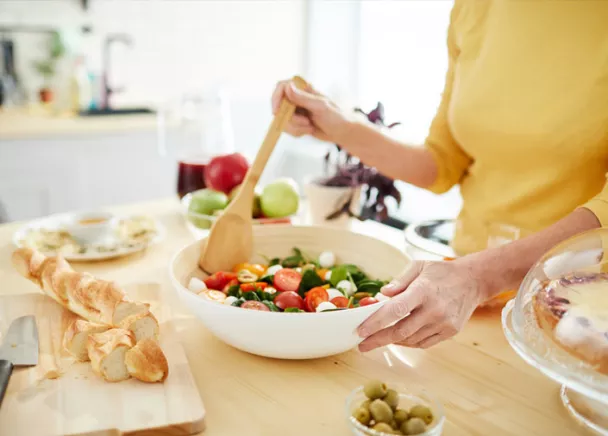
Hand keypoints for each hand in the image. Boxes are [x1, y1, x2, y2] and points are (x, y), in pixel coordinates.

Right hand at [271, 79, 351, 143]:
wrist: (343, 132)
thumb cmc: (337, 116)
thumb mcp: (320, 107)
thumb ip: (303, 98)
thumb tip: (288, 87)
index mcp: (304, 88)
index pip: (282, 86)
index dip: (276, 98)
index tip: (277, 111)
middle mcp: (297, 97)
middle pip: (279, 106)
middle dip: (290, 119)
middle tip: (306, 123)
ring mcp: (296, 110)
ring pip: (283, 120)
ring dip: (295, 127)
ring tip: (310, 127)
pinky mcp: (297, 122)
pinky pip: (288, 128)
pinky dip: (297, 132)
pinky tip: (309, 130)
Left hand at [356, 259, 487, 350]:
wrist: (473, 281)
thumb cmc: (442, 272)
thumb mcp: (418, 266)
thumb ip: (399, 281)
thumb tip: (382, 294)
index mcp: (423, 290)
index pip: (395, 310)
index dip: (376, 322)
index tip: (360, 330)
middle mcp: (434, 309)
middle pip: (400, 331)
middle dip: (378, 339)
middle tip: (362, 344)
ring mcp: (444, 323)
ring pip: (410, 340)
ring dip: (392, 341)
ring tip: (378, 338)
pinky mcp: (450, 332)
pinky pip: (423, 343)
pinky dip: (408, 342)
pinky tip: (398, 338)